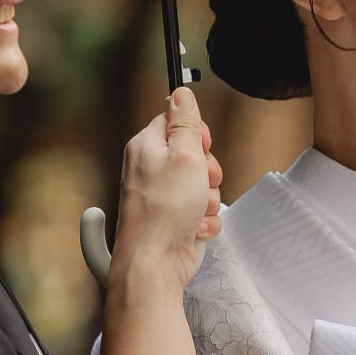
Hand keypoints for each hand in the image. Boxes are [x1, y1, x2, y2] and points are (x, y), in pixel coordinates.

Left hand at [110, 87, 222, 296]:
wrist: (155, 262)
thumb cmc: (164, 210)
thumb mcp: (184, 155)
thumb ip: (185, 123)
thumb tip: (180, 92)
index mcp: (146, 147)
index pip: (176, 121)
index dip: (196, 134)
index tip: (200, 147)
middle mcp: (151, 169)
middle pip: (195, 154)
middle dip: (209, 170)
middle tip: (201, 181)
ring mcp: (163, 197)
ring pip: (203, 185)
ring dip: (208, 198)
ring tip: (194, 210)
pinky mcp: (175, 219)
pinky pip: (202, 211)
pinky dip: (204, 220)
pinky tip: (193, 227)